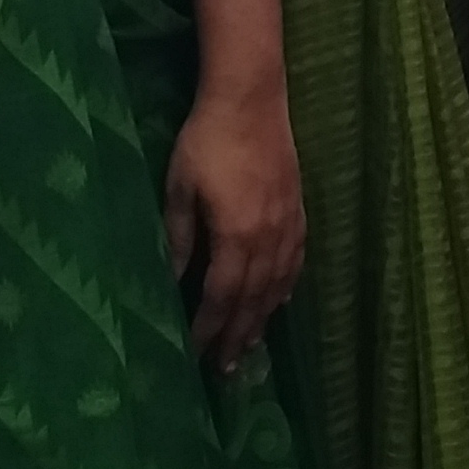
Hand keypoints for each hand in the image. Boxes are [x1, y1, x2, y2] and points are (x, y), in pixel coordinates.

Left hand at [161, 80, 304, 365]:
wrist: (251, 98)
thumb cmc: (205, 141)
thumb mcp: (179, 190)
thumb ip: (179, 238)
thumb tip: (171, 282)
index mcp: (236, 236)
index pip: (221, 297)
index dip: (209, 329)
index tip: (196, 355)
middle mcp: (268, 238)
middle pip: (253, 300)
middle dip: (238, 336)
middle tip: (228, 370)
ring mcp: (288, 224)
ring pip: (278, 285)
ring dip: (263, 319)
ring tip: (252, 347)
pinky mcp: (298, 209)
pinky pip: (296, 261)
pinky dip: (286, 287)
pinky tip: (281, 300)